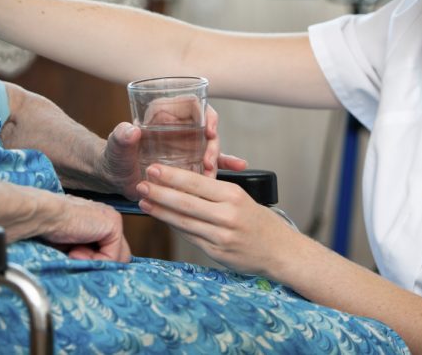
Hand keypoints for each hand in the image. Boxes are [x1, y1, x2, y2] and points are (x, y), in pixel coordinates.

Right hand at [42, 194, 131, 262]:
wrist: (44, 215)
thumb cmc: (49, 228)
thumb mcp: (71, 245)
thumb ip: (87, 253)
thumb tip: (96, 270)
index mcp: (99, 220)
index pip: (110, 250)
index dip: (94, 262)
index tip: (72, 258)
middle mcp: (109, 217)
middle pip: (119, 255)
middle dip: (98, 264)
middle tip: (74, 256)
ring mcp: (113, 220)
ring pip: (118, 258)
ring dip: (94, 263)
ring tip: (74, 253)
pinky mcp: (114, 225)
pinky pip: (113, 257)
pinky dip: (94, 261)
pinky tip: (75, 250)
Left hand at [100, 107, 248, 198]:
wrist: (114, 178)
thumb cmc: (114, 157)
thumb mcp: (116, 146)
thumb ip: (120, 137)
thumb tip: (130, 130)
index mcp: (164, 115)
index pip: (193, 106)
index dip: (206, 116)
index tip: (209, 133)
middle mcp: (179, 128)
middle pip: (206, 129)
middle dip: (212, 145)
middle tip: (208, 163)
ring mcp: (186, 146)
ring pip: (210, 147)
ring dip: (216, 159)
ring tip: (211, 173)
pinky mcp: (188, 163)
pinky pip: (210, 162)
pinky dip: (224, 164)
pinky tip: (239, 167)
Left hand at [136, 165, 297, 275]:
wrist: (280, 251)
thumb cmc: (260, 221)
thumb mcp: (242, 198)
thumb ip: (216, 191)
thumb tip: (184, 182)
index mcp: (233, 195)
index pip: (196, 183)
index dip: (172, 176)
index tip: (154, 169)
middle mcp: (227, 215)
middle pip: (185, 202)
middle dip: (160, 192)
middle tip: (141, 184)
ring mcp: (221, 236)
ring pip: (183, 221)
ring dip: (161, 211)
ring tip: (144, 201)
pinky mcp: (217, 253)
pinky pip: (190, 237)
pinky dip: (175, 226)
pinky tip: (162, 219)